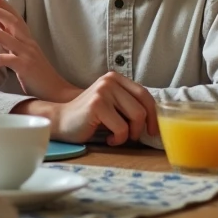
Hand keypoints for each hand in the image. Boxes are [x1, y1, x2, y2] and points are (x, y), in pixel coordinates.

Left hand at [0, 0, 77, 102]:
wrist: (56, 94)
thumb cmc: (37, 77)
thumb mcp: (23, 56)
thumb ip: (11, 43)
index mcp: (27, 39)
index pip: (14, 16)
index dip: (2, 4)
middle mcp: (28, 42)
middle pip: (10, 19)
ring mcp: (27, 53)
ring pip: (1, 36)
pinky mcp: (25, 66)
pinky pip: (3, 59)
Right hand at [20, 72, 158, 145]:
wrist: (61, 121)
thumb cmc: (90, 118)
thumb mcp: (112, 105)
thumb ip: (130, 104)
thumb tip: (156, 119)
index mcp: (116, 78)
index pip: (146, 95)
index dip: (154, 115)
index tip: (152, 130)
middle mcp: (110, 80)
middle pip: (144, 107)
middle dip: (143, 127)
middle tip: (134, 137)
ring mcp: (103, 91)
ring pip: (136, 117)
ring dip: (130, 134)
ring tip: (118, 138)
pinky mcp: (97, 105)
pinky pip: (122, 128)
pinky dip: (119, 139)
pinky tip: (109, 139)